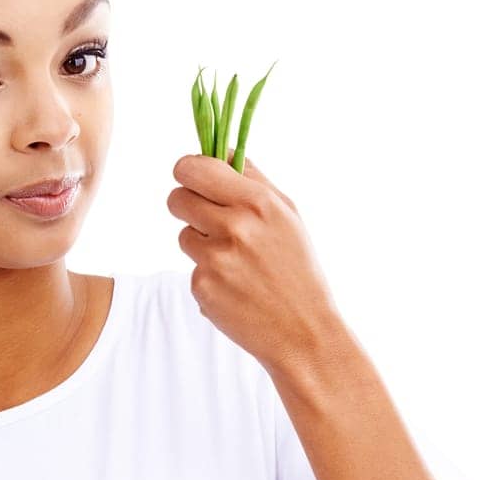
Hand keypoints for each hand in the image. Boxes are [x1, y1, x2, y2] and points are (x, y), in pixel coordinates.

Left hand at [167, 148, 338, 371]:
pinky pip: (192, 268)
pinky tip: (235, 288)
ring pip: (183, 235)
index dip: (187, 171)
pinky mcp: (202, 287)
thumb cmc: (297, 268)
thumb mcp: (287, 215)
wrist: (303, 331)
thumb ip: (252, 179)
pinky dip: (208, 276)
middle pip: (177, 198)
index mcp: (257, 201)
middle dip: (187, 205)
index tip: (193, 178)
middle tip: (208, 219)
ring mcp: (215, 259)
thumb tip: (220, 149)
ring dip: (201, 244)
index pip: (193, 168)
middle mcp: (234, 226)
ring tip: (236, 262)